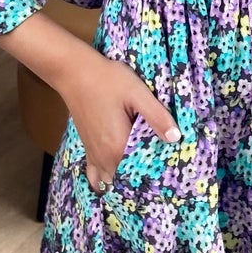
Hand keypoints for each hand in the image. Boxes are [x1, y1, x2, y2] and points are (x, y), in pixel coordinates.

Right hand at [60, 55, 180, 193]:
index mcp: (118, 146)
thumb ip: (157, 116)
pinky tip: (115, 177)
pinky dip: (105, 179)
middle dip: (144, 177)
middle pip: (127, 179)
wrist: (74, 72)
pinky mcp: (88, 149)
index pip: (143, 171)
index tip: (171, 167)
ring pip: (112, 180)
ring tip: (142, 175)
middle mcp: (104, 156)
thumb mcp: (138, 93)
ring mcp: (94, 154)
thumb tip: (176, 138)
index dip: (158, 171)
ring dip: (125, 180)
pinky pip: (95, 176)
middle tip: (161, 173)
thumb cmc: (107, 80)